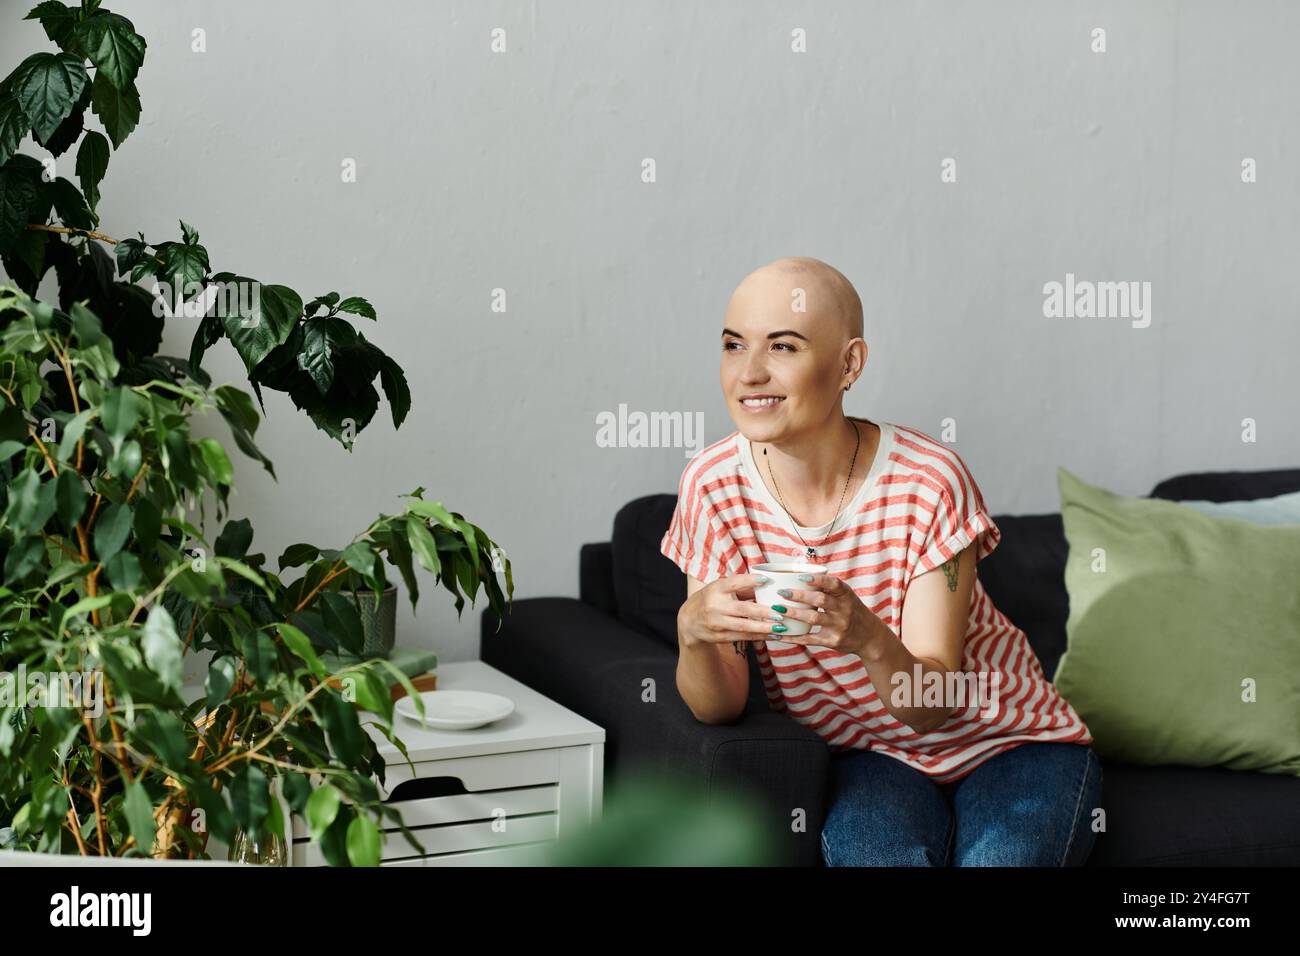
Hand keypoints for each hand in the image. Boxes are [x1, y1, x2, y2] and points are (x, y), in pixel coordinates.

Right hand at [679, 573, 795, 655]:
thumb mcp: (720, 588)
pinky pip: (743, 637)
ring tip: (780, 627)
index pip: (734, 583)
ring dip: (764, 627)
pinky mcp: (720, 637)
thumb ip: (741, 587)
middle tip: (780, 613)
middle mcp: (715, 606)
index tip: (766, 580)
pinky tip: (772, 635)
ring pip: (744, 626)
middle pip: (742, 609)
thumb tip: (767, 584)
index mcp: (716, 589)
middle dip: (762, 612)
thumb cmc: (710, 599)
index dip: (750, 581)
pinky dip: (759, 636)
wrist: (689, 621)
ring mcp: (716, 623)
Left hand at [770, 571, 886, 657]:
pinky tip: (778, 634)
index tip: (801, 577)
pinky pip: (810, 639)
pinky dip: (793, 637)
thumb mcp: (846, 596)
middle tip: (781, 592)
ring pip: (813, 619)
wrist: (870, 637)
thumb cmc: (851, 610)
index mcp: (846, 595)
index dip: (817, 580)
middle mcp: (845, 610)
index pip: (833, 584)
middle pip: (820, 601)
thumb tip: (799, 571)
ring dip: (793, 614)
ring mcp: (839, 626)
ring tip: (776, 609)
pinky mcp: (833, 641)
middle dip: (799, 596)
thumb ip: (827, 587)